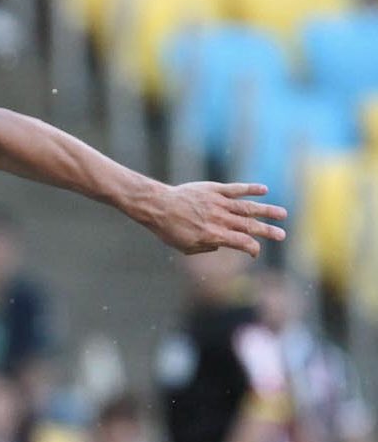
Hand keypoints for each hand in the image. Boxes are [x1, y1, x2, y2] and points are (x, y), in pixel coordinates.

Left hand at [144, 182, 286, 256]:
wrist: (159, 207)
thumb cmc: (169, 230)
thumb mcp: (185, 247)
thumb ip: (205, 248)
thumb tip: (220, 246)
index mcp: (214, 235)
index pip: (241, 243)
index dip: (252, 248)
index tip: (255, 252)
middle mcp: (220, 219)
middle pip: (250, 226)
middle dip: (268, 231)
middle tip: (282, 235)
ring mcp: (219, 203)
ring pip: (249, 207)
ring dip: (267, 211)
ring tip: (282, 214)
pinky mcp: (215, 190)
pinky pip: (237, 189)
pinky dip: (251, 189)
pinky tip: (264, 190)